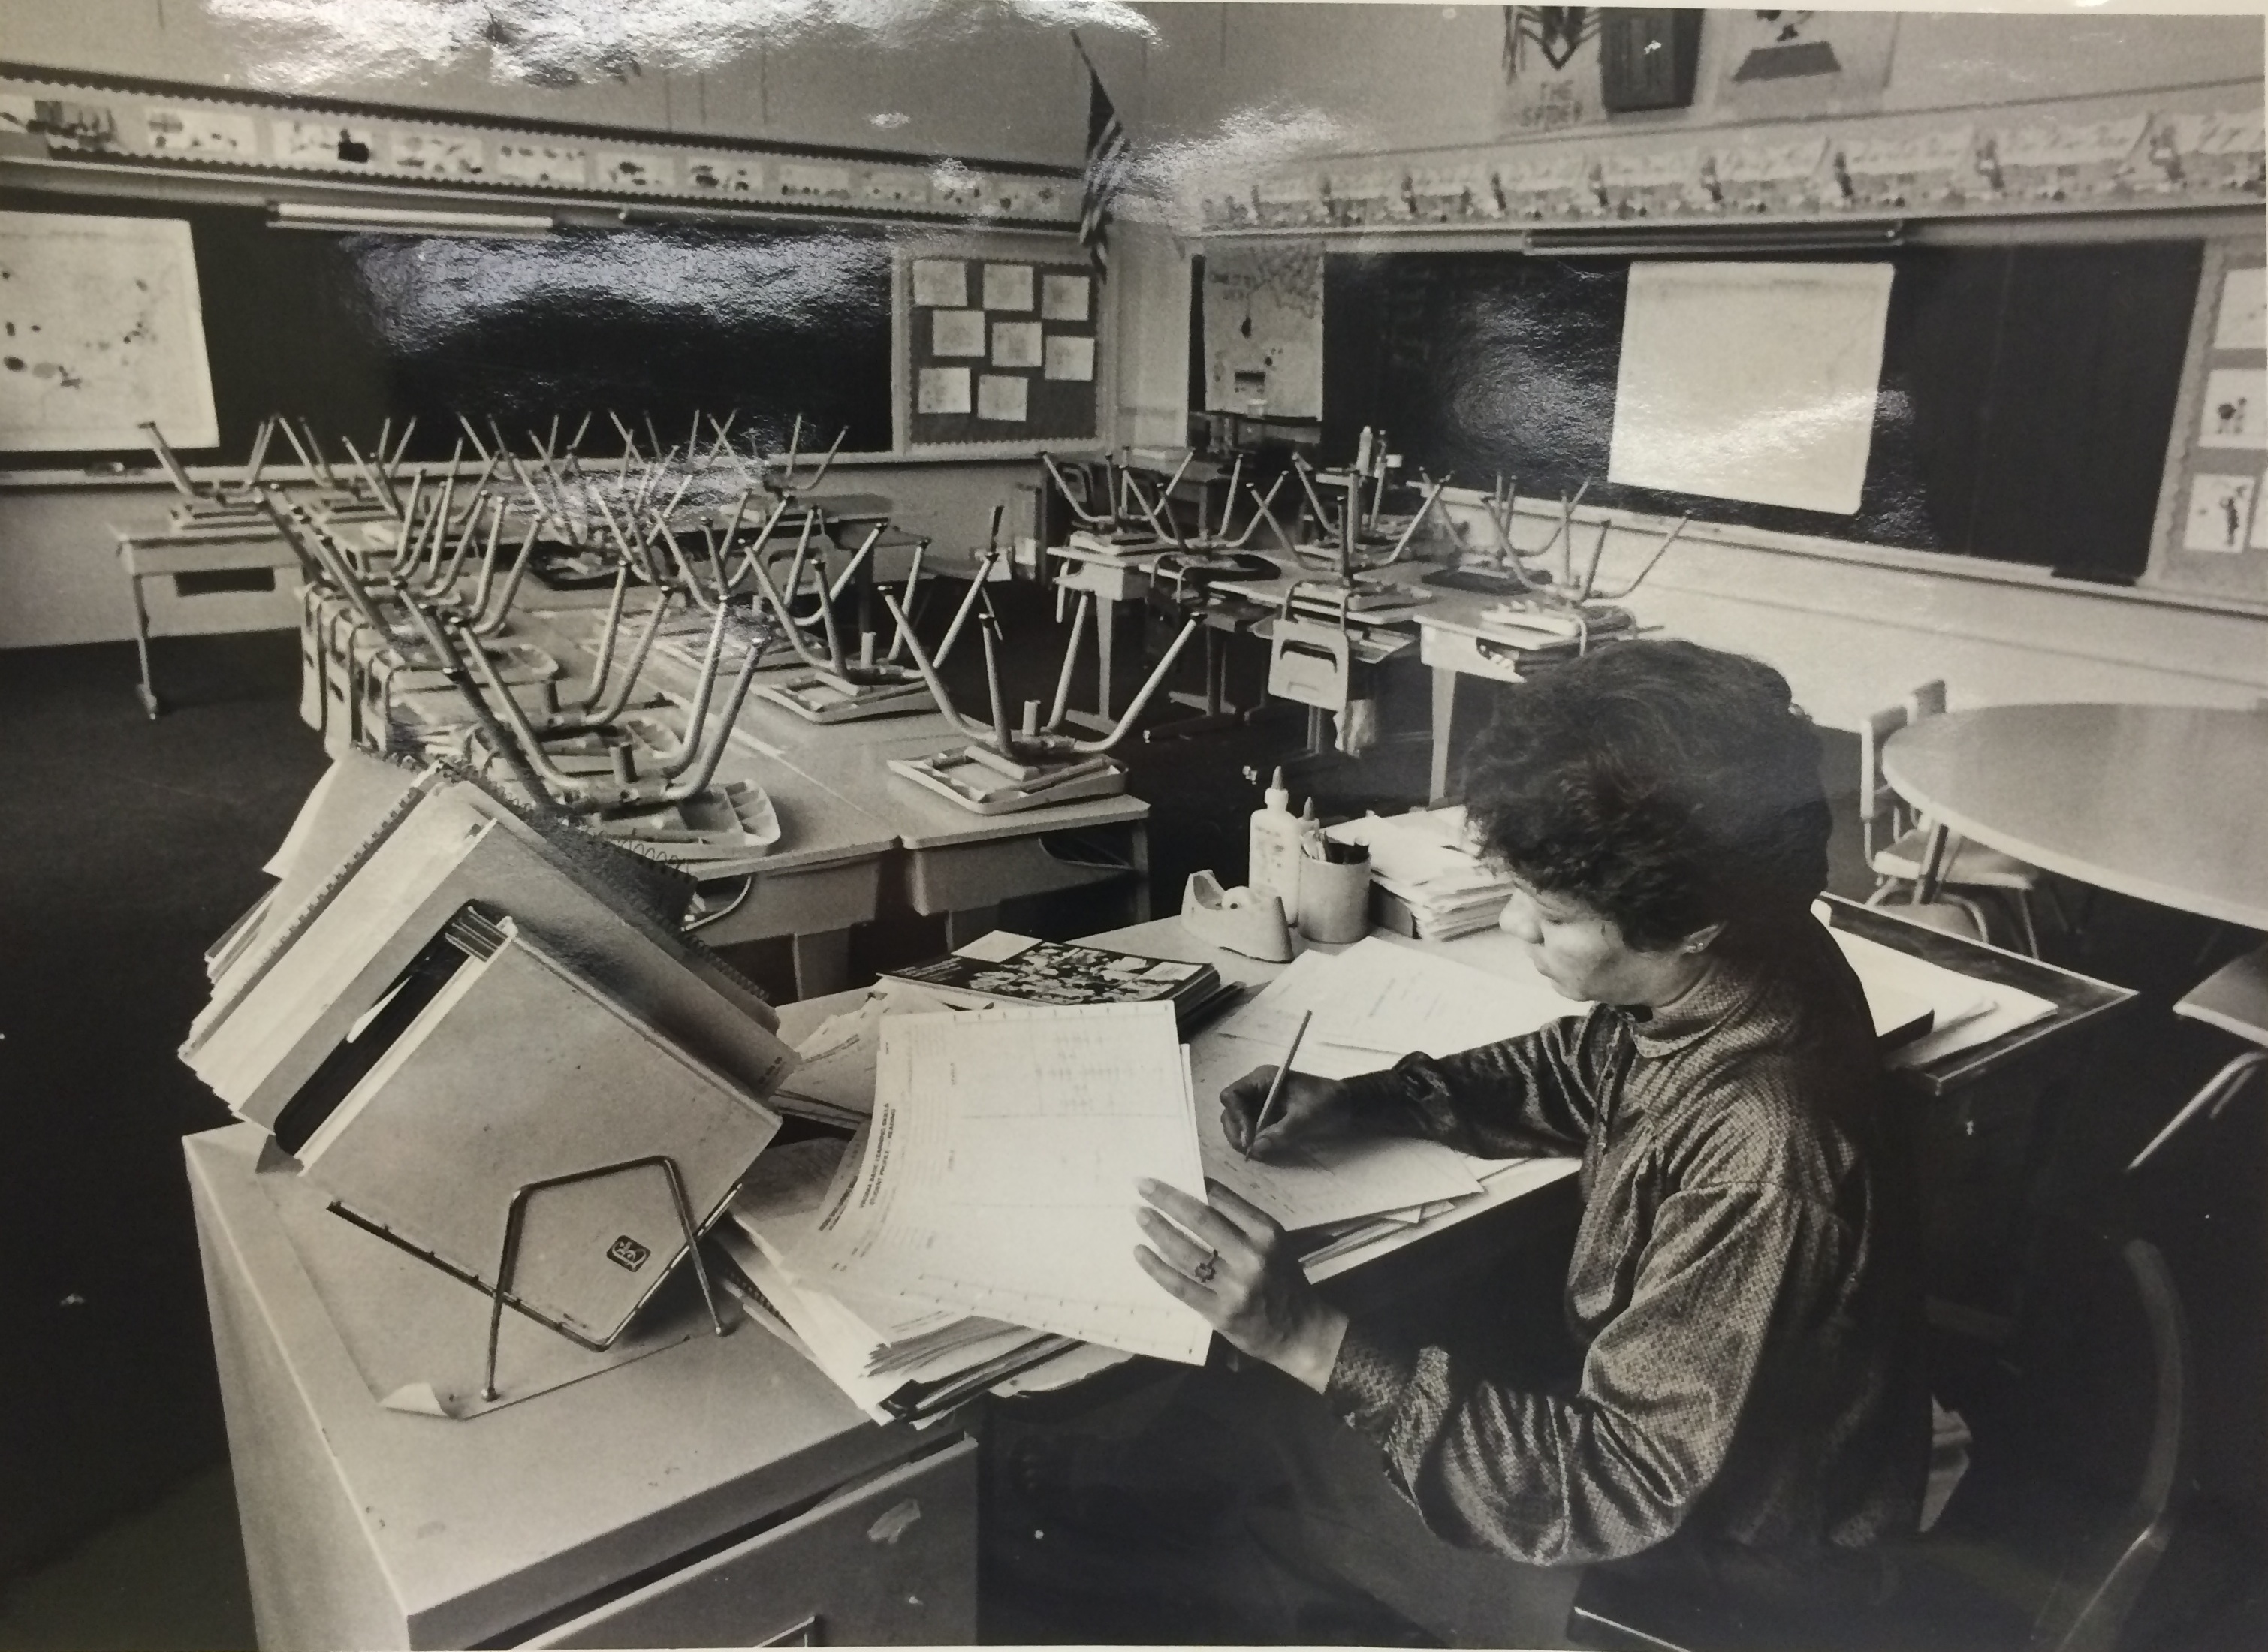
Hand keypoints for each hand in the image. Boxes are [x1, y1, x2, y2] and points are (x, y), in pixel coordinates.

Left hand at [1133, 1177, 1347, 1392]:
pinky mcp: (1220, 1312)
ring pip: (1185, 1251)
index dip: (1190, 1183)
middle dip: (1165, 1198)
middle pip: (1199, 1219)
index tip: (1167, 1176)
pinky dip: (1156, 1267)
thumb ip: (1241, 1223)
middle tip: (1141, 1185)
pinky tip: (1140, 1252)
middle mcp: (1252, 1256)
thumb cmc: (1284, 1281)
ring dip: (1156, 1229)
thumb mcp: (1274, 1244)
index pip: (1221, 1198)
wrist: (1301, 1332)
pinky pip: (1180, 1285)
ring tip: (1138, 1214)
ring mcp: (1235, 1286)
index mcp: (1267, 1232)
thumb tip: (1195, 1195)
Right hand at [1219, 1066, 1356, 1157]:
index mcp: (1264, 1079)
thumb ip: (1282, 1131)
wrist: (1346, 1106)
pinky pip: (1251, 1132)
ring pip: (1237, 1123)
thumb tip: (1256, 1148)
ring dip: (1242, 1139)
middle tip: (1248, 1150)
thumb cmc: (1328, 1102)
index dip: (1236, 1115)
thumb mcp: (1308, 1116)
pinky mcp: (1267, 1119)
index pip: (1233, 1094)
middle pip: (1231, 1110)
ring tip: (1255, 1153)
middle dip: (1236, 1131)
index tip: (1248, 1137)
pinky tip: (1261, 1152)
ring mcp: (1260, 1105)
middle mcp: (1257, 1091)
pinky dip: (1252, 1143)